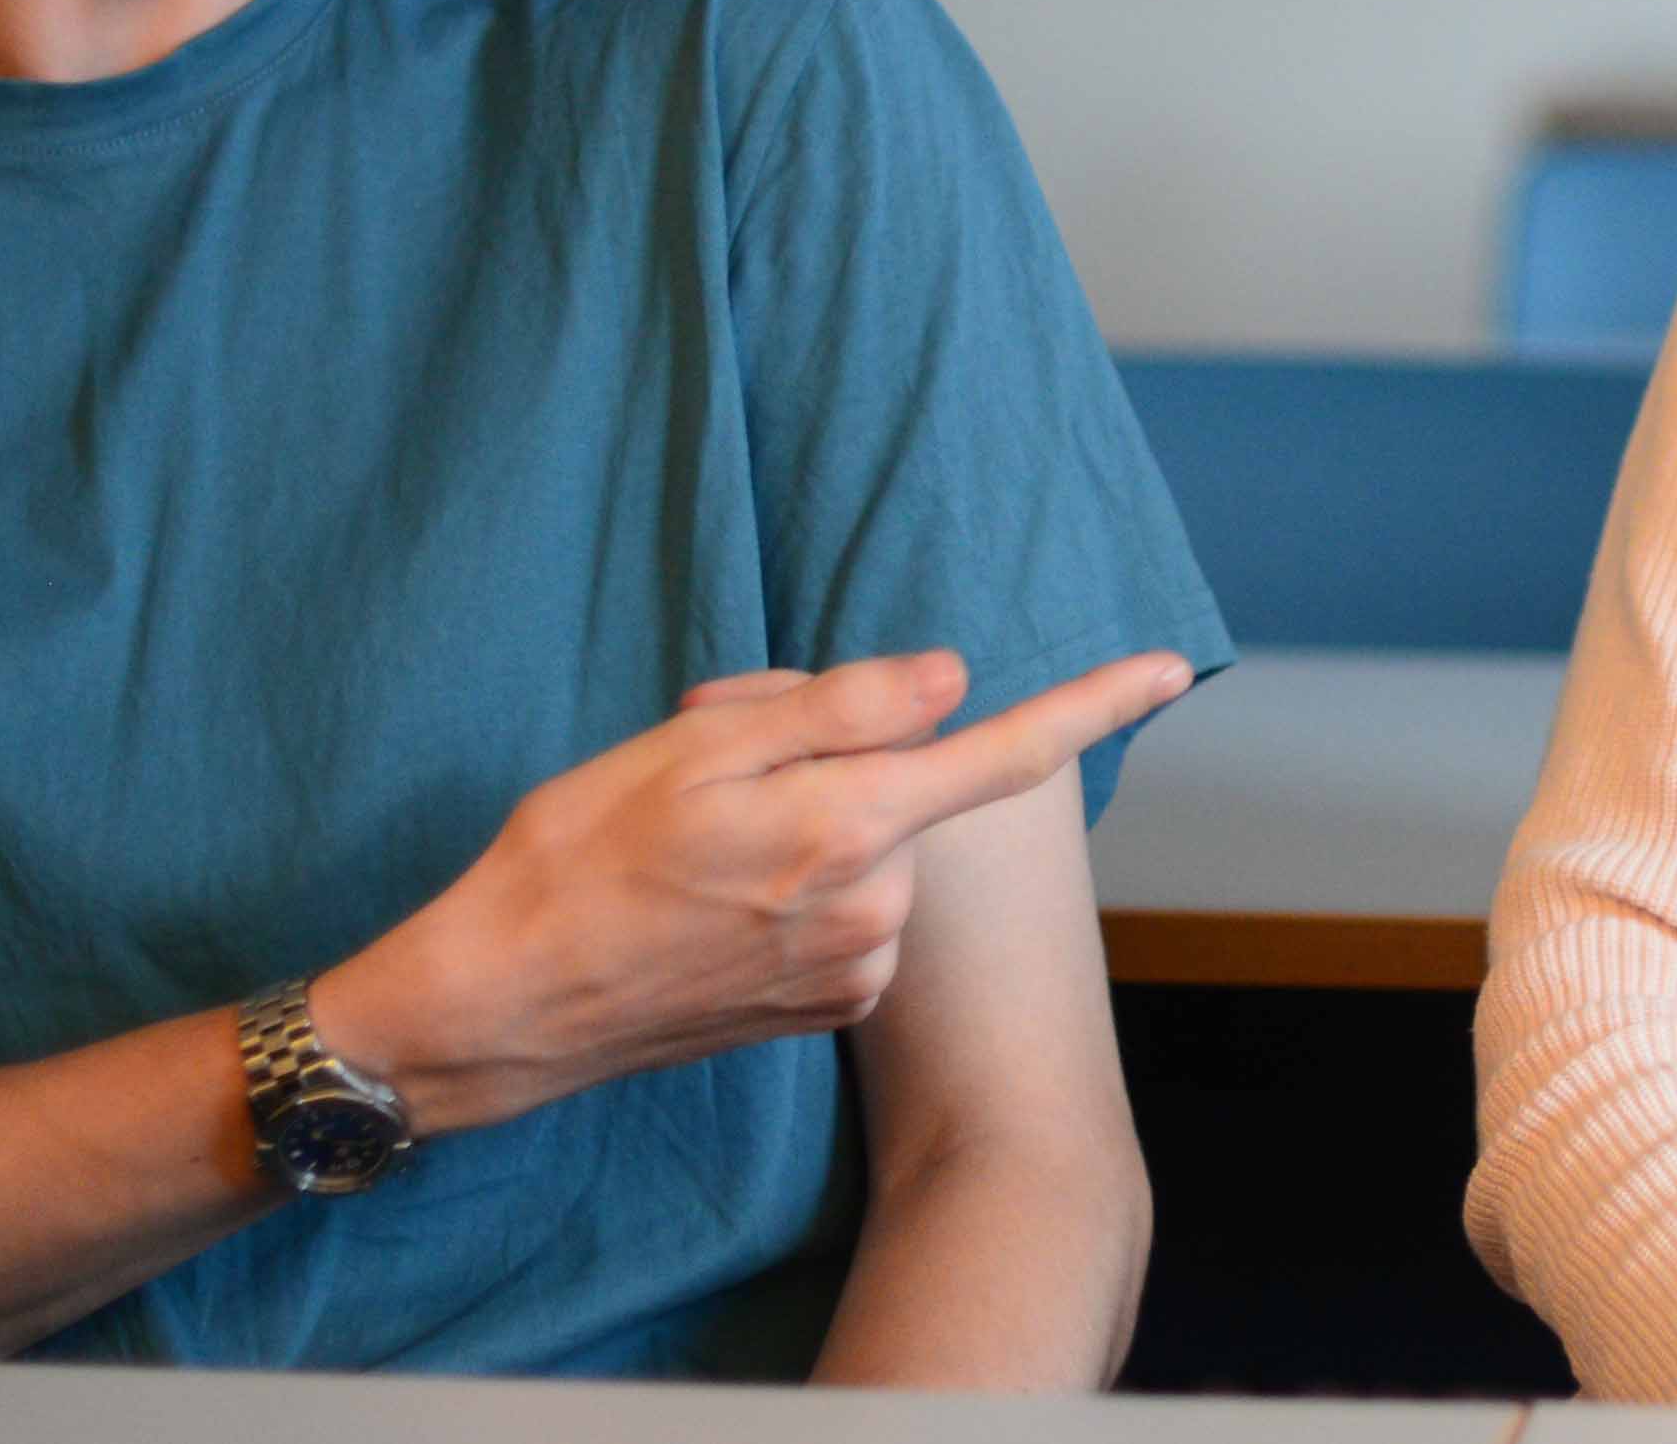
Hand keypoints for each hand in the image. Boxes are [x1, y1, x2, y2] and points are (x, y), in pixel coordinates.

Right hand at [313, 646, 1194, 1134]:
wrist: (505, 1004)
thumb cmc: (578, 856)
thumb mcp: (696, 742)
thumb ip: (843, 706)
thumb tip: (952, 681)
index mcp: (849, 824)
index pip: (1003, 752)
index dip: (1093, 704)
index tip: (1171, 669)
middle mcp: (874, 905)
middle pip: (903, 789)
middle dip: (833, 757)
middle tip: (709, 761)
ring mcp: (854, 968)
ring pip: (871, 850)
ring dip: (806, 826)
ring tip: (690, 844)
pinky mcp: (827, 1008)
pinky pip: (848, 914)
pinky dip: (798, 888)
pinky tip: (710, 902)